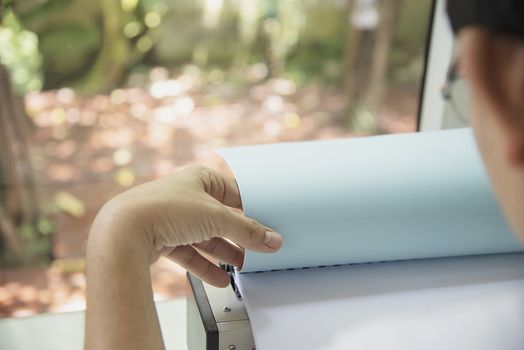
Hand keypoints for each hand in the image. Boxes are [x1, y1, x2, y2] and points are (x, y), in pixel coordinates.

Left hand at [89, 165, 282, 286]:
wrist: (123, 231)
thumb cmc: (165, 209)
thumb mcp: (217, 217)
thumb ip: (247, 231)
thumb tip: (273, 240)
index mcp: (200, 178)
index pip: (234, 193)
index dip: (252, 209)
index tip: (269, 225)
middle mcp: (186, 196)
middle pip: (220, 218)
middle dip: (238, 235)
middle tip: (257, 249)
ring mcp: (172, 218)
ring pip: (205, 237)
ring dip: (224, 253)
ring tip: (242, 268)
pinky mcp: (162, 239)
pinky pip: (189, 253)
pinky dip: (204, 266)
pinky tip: (219, 279)